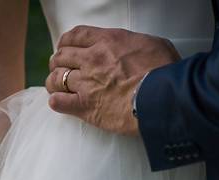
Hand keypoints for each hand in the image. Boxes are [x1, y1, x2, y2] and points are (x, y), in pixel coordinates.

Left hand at [46, 26, 179, 135]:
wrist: (162, 98)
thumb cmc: (164, 72)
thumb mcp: (153, 45)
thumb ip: (136, 45)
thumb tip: (135, 49)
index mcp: (108, 41)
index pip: (76, 35)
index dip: (66, 41)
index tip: (65, 47)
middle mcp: (92, 59)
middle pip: (61, 56)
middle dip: (58, 62)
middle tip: (60, 68)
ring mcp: (86, 83)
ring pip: (56, 79)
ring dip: (54, 82)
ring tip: (57, 87)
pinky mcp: (85, 107)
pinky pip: (59, 102)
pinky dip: (56, 102)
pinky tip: (59, 102)